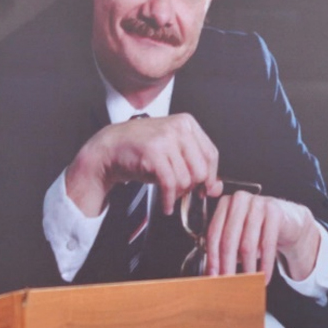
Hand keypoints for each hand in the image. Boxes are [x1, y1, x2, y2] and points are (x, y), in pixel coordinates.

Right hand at [63, 113, 220, 216]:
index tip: (204, 189)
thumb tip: (216, 188)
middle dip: (192, 187)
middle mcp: (178, 128)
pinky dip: (168, 200)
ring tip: (168, 194)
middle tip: (181, 192)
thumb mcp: (173, 154)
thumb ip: (197, 167)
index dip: (210, 176)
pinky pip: (170, 184)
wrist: (110, 148)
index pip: (211, 154)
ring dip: (177, 194)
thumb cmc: (141, 150)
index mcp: (186, 123)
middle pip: (200, 169)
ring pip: (186, 179)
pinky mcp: (153, 154)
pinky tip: (165, 204)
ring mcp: (165, 139)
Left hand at [205, 193, 321, 282]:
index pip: (213, 234)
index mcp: (224, 204)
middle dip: (227, 266)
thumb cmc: (258, 229)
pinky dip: (265, 265)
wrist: (289, 220)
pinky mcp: (275, 212)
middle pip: (228, 240)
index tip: (213, 276)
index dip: (212, 258)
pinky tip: (264, 277)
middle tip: (228, 284)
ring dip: (247, 269)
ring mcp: (258, 204)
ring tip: (247, 283)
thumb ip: (224, 250)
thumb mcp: (238, 236)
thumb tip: (213, 275)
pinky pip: (267, 244)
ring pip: (247, 244)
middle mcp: (239, 200)